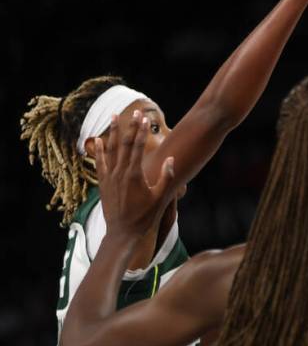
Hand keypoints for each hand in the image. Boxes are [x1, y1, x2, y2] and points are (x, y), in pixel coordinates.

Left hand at [94, 111, 178, 239]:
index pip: (138, 147)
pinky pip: (100, 163)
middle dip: (130, 127)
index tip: (144, 118)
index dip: (141, 131)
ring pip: (111, 150)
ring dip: (113, 133)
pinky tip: (99, 140)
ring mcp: (109, 178)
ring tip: (114, 117)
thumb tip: (170, 159)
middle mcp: (119, 173)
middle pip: (125, 144)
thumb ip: (166, 178)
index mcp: (134, 175)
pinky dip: (100, 151)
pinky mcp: (103, 184)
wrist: (123, 232)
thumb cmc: (145, 216)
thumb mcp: (160, 198)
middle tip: (134, 112)